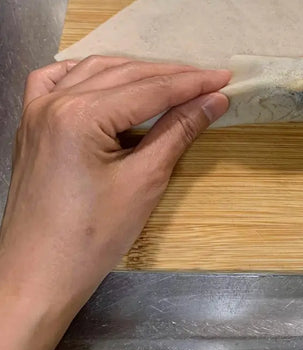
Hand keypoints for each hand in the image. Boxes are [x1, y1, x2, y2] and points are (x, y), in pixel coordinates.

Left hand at [0, 57, 229, 349]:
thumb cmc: (93, 237)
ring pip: (95, 72)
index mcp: (81, 115)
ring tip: (172, 81)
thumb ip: (179, 130)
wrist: (37, 277)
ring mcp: (36, 111)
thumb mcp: (145, 180)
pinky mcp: (30, 124)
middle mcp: (54, 101)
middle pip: (126, 75)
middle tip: (209, 81)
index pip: (151, 89)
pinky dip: (86, 73)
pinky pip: (55, 80)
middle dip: (171, 76)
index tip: (225, 77)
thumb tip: (214, 100)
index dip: (192, 83)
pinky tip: (106, 77)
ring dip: (135, 71)